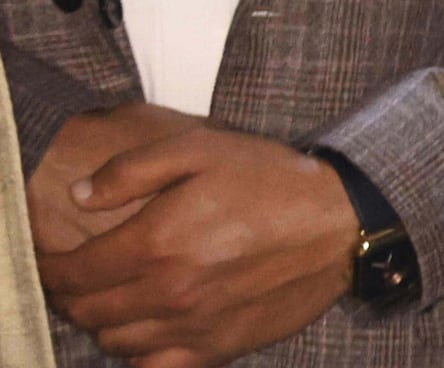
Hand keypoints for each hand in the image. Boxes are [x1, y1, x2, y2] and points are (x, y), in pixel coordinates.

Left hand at [35, 123, 358, 360]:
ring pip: (113, 342)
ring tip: (115, 297)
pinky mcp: (219, 347)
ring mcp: (193, 325)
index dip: (50, 268)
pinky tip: (149, 328)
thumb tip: (80, 195)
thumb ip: (132, 169)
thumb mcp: (203, 147)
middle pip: (86, 311)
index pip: (71, 273)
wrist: (343, 223)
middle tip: (79, 276)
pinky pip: (155, 366)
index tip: (50, 259)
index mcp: (156, 242)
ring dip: (103, 322)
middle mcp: (168, 292)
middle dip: (71, 295)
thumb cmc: (273, 181)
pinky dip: (139, 352)